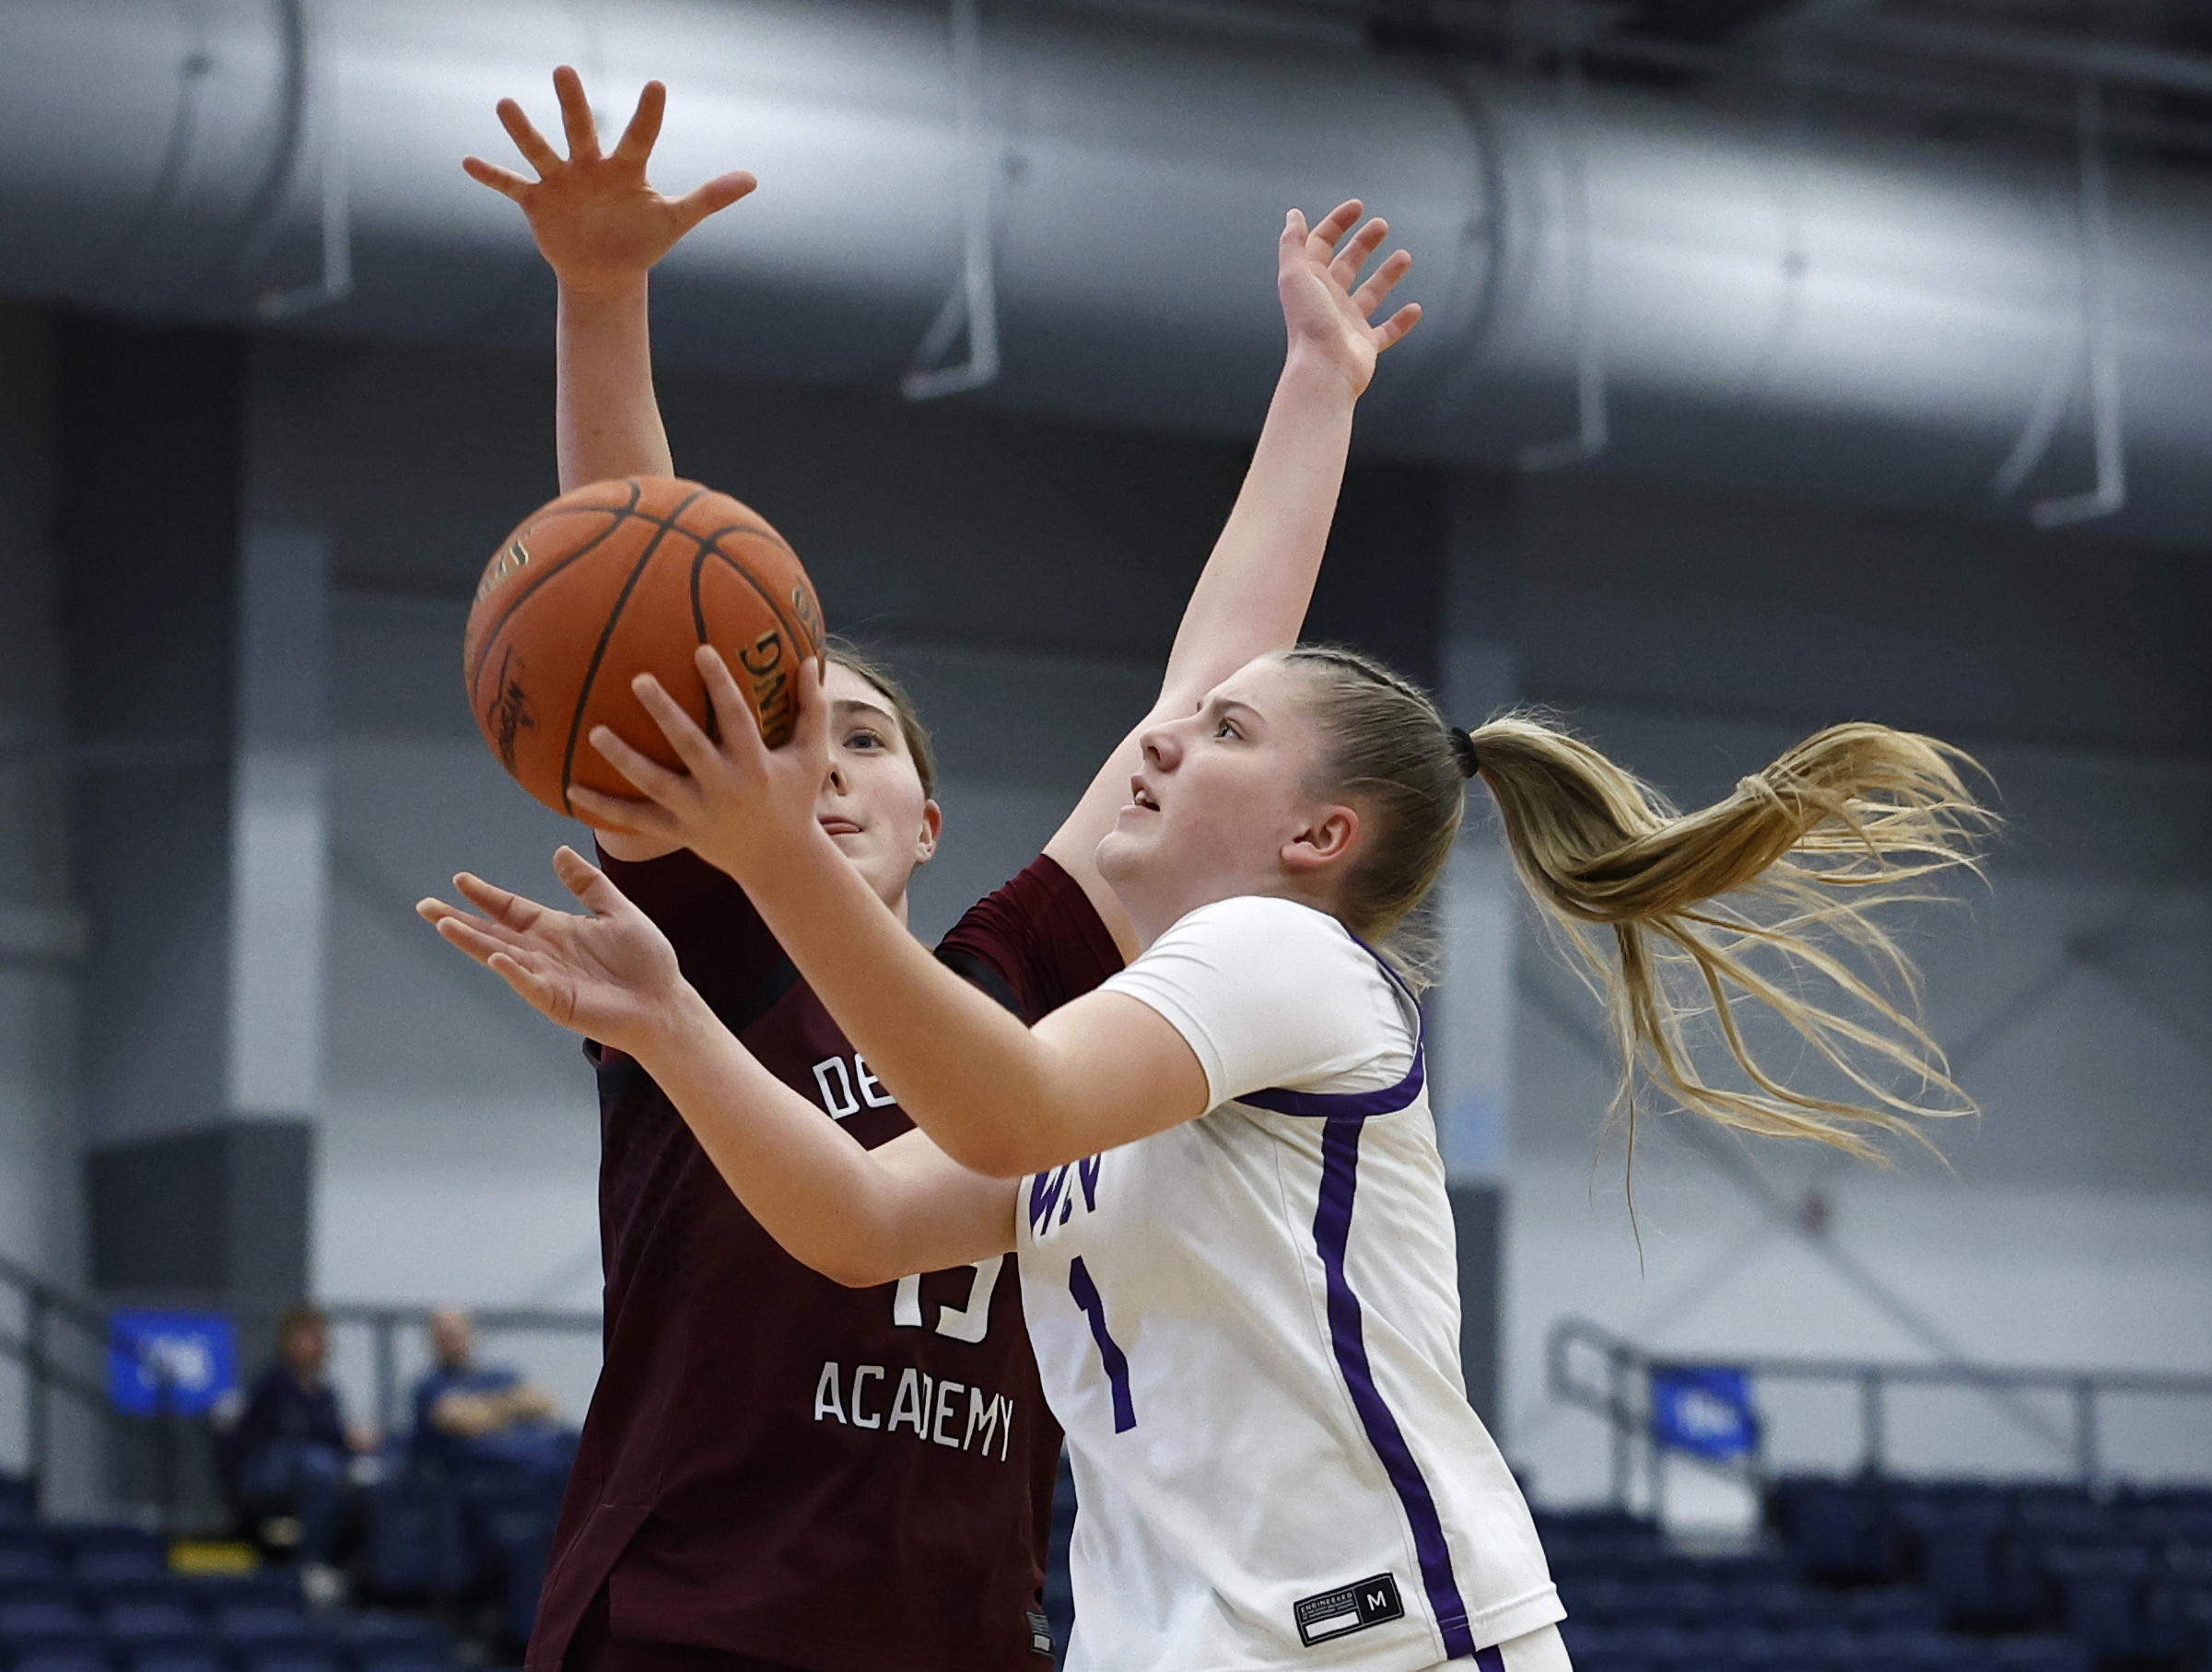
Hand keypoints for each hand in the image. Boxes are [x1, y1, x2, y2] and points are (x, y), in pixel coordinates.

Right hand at [416, 847, 690, 1055]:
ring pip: (501, 956)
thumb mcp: (617, 911)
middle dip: (459, 919)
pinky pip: (529, 985)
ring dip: (474, 941)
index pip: (511, 909)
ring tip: (445, 925)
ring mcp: (546, 978)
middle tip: (425, 905)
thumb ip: (588, 884)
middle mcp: (543, 953)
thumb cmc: (645, 961)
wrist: (664, 1001)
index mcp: (556, 929)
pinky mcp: (557, 1002)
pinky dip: (513, 972)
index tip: (460, 880)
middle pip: (493, 932)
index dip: (486, 895)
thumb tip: (560, 851)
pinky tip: (496, 959)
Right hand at [463, 66, 755, 296]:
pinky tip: (468, 161)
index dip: (649, 114)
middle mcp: (590, 166)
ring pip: (541, 150)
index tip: (657, 86)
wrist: (607, 270)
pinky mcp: (538, 203)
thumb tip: (752, 178)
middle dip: (572, 103)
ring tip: (505, 103)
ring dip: (523, 130)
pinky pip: (512, 186)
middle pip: (581, 130)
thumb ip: (710, 197)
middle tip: (564, 71)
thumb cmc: (642, 238)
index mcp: (625, 168)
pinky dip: (492, 176)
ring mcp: (562, 182)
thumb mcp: (677, 220)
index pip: (639, 135)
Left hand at [568, 647, 834, 888]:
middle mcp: (723, 786)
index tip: (701, 650)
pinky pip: (636, 819)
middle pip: (689, 746)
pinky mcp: (678, 832)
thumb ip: (812, 710)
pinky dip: (604, 806)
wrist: (780, 861)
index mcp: (754, 764)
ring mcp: (697, 812)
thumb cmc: (796, 800)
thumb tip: (809, 660)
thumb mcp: (812, 757)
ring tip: (595, 733)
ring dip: (624, 760)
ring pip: (654, 785)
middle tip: (638, 679)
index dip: (720, 684)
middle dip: (664, 713)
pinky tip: (571, 786)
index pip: (735, 717)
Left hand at [1276, 200, 1420, 396]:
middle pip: (1347, 264)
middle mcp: (1329, 300)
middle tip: (1382, 226)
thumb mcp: (1295, 275)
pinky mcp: (1365, 344)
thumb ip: (1293, 244)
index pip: (1322, 245)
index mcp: (1311, 282)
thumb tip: (1293, 215)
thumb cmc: (1310, 323)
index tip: (1358, 207)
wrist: (1324, 369)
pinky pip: (1386, 331)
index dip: (1337, 223)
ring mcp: (1348, 322)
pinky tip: (1414, 309)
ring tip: (1404, 257)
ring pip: (1370, 293)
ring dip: (1386, 275)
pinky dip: (1401, 321)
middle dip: (1364, 243)